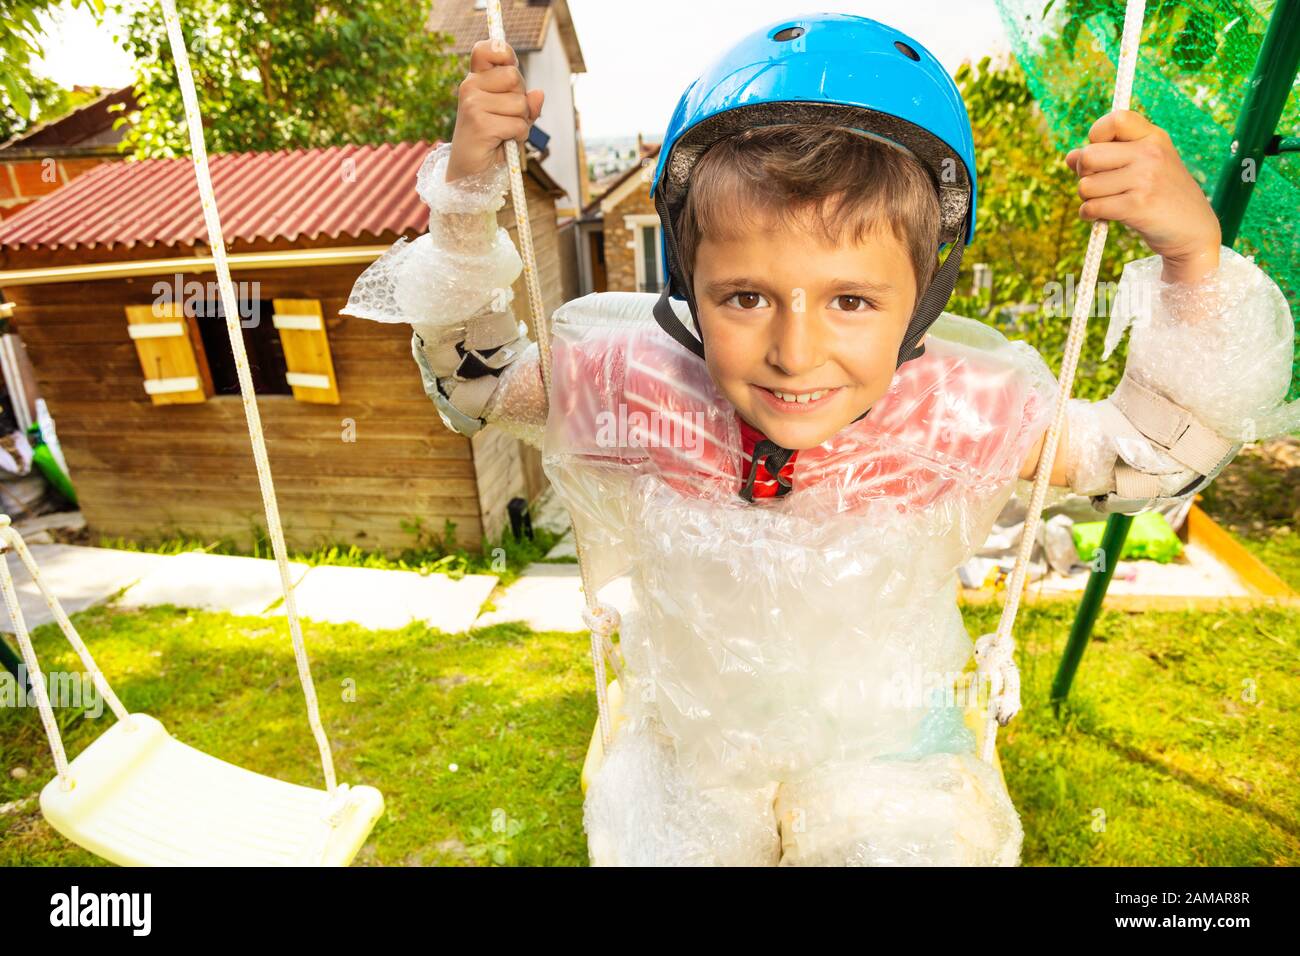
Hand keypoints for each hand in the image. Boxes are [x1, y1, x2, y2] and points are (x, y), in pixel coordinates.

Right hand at [446, 38, 544, 182]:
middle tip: (507, 117)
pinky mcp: (480, 124)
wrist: (469, 174)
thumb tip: (539, 93)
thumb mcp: (511, 117)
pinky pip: (518, 125)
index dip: (506, 54)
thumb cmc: (491, 142)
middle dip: (521, 100)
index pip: (489, 48)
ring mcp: (473, 104)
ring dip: (521, 122)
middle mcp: (470, 86)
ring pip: (520, 103)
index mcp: (475, 80)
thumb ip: (525, 103)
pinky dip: (518, 137)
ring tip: (504, 132)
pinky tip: (503, 143)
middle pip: (514, 76)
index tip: (510, 67)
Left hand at [1066, 110, 1220, 283]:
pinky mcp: (1137, 206)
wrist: (1193, 231)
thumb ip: (1109, 156)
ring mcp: (1145, 179)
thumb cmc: (1162, 196)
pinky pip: (1092, 207)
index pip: (1115, 119)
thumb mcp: (1144, 165)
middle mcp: (1150, 153)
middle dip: (1084, 174)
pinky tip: (1103, 216)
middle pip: (1088, 156)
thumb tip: (1069, 157)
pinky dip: (1089, 215)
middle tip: (1099, 185)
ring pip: (1085, 186)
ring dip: (1087, 199)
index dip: (1096, 135)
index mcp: (1153, 137)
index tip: (1101, 153)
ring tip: (1107, 202)